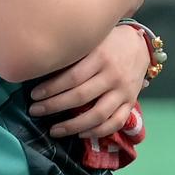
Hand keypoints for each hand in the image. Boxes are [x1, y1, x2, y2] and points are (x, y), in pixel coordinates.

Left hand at [29, 24, 146, 137]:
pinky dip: (98, 132)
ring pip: (98, 115)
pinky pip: (116, 122)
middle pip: (80, 97)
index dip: (51, 88)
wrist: (140, 45)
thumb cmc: (109, 41)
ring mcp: (123, 91)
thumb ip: (74, 55)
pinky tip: (81, 134)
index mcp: (101, 57)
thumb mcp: (92, 40)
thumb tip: (43, 70)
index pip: (72, 77)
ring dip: (73, 126)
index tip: (33, 95)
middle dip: (54, 106)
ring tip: (54, 130)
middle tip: (35, 111)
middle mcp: (113, 75)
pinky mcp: (131, 102)